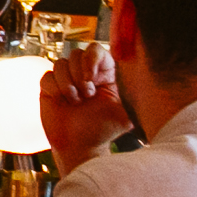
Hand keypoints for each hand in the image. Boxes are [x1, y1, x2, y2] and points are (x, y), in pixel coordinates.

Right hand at [40, 41, 131, 168]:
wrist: (80, 146)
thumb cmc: (103, 130)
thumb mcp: (125, 114)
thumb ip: (136, 99)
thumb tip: (149, 86)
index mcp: (104, 73)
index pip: (96, 50)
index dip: (92, 59)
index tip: (93, 79)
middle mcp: (84, 72)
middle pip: (76, 53)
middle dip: (79, 75)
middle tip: (87, 95)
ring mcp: (65, 78)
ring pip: (60, 63)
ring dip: (68, 84)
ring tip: (76, 101)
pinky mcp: (49, 87)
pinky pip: (47, 77)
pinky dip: (55, 89)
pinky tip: (63, 102)